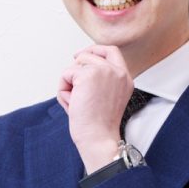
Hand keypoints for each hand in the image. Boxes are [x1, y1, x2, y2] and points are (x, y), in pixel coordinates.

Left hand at [57, 45, 132, 172]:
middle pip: (90, 53)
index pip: (112, 51)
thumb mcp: (107, 98)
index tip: (82, 55)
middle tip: (70, 78)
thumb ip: (100, 81)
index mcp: (125, 78)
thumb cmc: (99, 125)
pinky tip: (72, 103)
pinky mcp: (88, 74)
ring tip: (76, 101)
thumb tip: (79, 67)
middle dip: (76, 66)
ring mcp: (103, 70)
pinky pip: (66, 74)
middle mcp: (117, 71)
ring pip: (76, 64)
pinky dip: (63, 89)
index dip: (95, 50)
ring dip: (69, 82)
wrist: (98, 137)